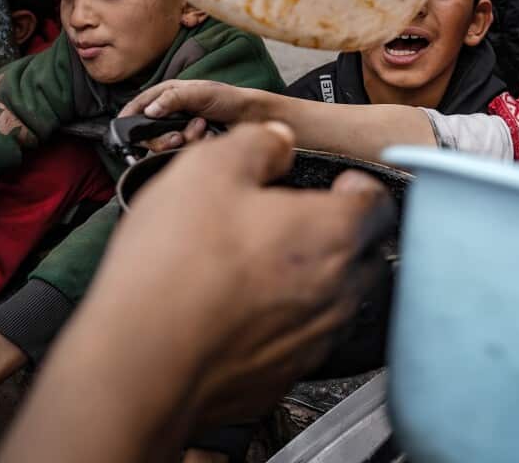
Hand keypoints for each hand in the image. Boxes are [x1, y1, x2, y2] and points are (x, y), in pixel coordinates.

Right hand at [0, 123, 390, 460]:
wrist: (140, 363)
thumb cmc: (175, 267)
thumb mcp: (209, 168)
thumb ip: (258, 143)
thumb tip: (277, 142)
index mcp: (333, 233)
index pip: (377, 202)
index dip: (356, 184)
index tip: (336, 182)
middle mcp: (338, 291)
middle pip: (364, 253)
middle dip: (340, 233)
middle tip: (296, 221)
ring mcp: (314, 340)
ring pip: (335, 300)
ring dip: (312, 279)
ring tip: (261, 266)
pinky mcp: (284, 376)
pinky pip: (300, 339)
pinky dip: (283, 322)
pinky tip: (240, 310)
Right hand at [119, 80, 268, 150]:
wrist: (252, 118)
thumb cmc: (228, 99)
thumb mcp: (201, 93)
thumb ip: (174, 99)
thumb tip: (150, 111)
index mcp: (168, 94)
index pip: (140, 104)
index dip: (129, 115)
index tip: (122, 126)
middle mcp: (170, 112)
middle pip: (147, 132)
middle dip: (162, 137)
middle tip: (178, 136)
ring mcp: (179, 128)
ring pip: (164, 144)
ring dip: (184, 139)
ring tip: (202, 128)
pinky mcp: (189, 142)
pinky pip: (181, 151)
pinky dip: (195, 145)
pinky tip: (208, 136)